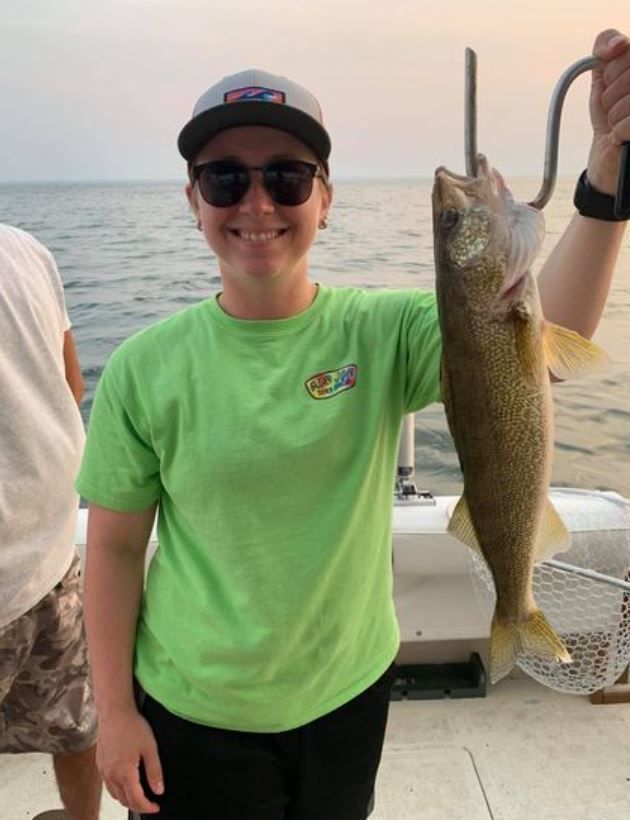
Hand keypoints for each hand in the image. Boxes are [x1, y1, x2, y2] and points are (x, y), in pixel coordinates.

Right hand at [96, 706, 163, 813]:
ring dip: (126, 799)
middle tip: (149, 804)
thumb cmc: (131, 726)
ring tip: (138, 796)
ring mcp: (103, 770)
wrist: (114, 711)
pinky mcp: (99, 764)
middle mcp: (111, 775)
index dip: (147, 807)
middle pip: (124, 800)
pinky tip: (124, 783)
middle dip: (137, 805)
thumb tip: (159, 790)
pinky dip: (117, 790)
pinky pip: (108, 784)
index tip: (156, 807)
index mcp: (124, 772)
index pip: (136, 799)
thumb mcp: (150, 747)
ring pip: (114, 794)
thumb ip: (155, 771)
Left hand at [587, 28, 629, 193]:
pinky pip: (628, 123)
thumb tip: (616, 45)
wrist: (610, 156)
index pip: (625, 48)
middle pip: (628, 72)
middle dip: (610, 94)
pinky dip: (618, 131)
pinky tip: (622, 136)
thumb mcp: (603, 79)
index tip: (609, 84)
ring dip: (614, 115)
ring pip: (628, 99)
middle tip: (615, 109)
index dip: (609, 70)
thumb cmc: (610, 115)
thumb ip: (606, 50)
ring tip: (619, 123)